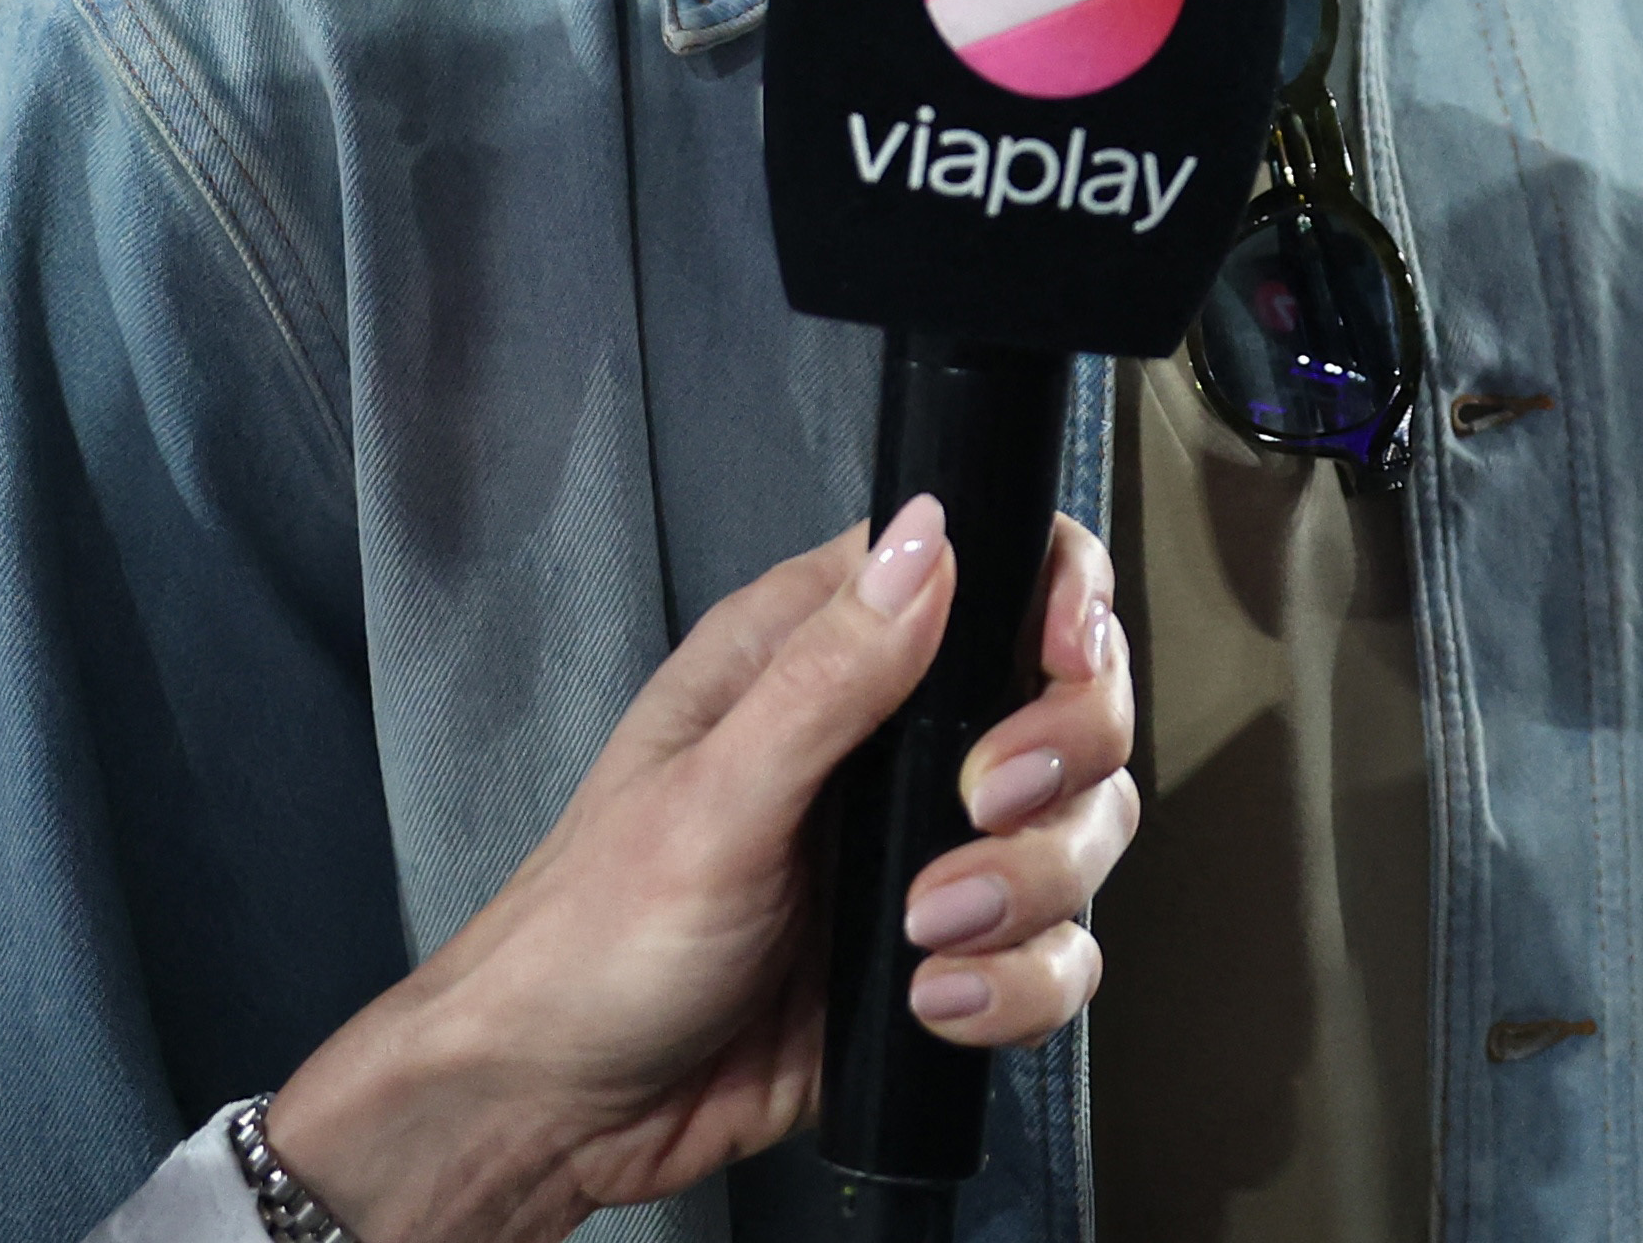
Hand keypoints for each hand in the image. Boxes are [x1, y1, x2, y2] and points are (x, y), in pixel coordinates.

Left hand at [262, 502, 1135, 1242]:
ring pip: (1077, 832)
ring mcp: (921, 850)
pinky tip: (936, 1005)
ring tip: (929, 938)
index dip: (1056, 595)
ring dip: (1033, 889)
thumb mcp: (710, 798)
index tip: (1067, 659)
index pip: (983, 565)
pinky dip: (1020, 987)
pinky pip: (1052, 954)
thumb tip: (930, 533)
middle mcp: (882, 739)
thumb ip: (828, 674)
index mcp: (811, 654)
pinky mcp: (943, 954)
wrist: (564, 1109)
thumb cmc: (595, 934)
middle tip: (989, 810)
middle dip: (1058, 762)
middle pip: (1066, 699)